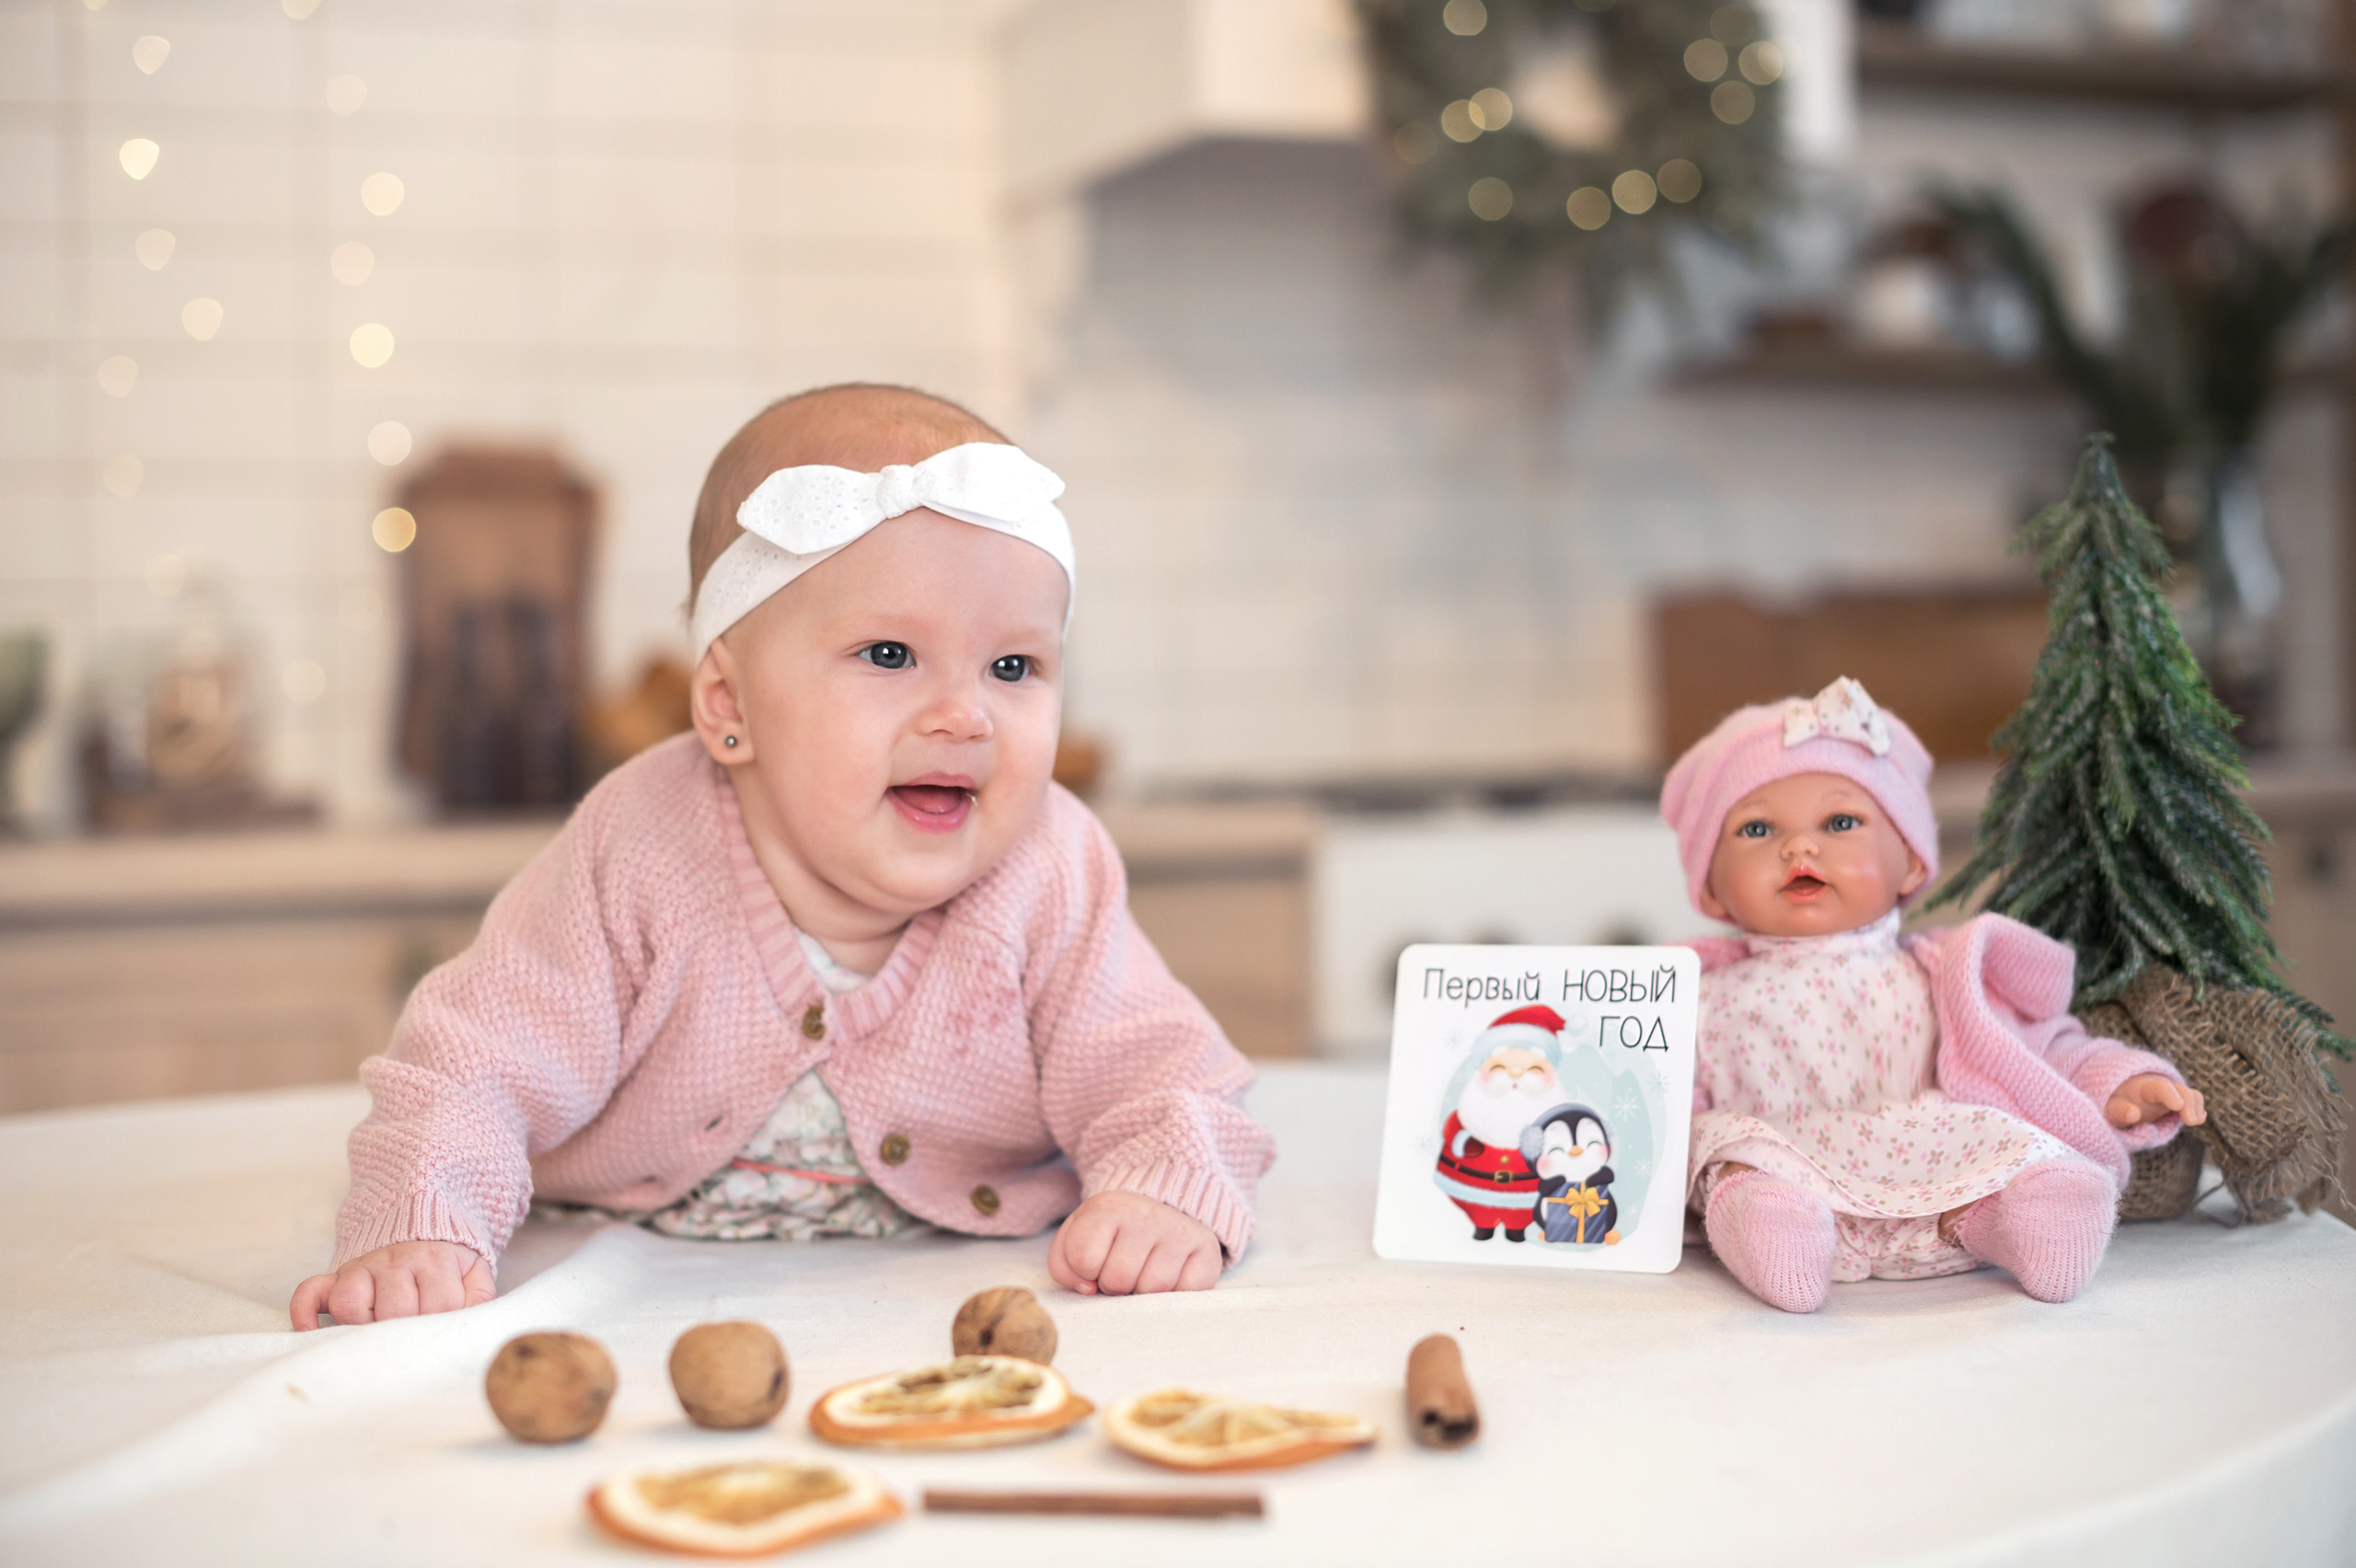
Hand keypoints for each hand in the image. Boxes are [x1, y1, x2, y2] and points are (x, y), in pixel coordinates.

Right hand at [289, 1240, 493, 1329]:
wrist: (422, 1224)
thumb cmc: (448, 1263)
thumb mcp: (475, 1274)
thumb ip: (480, 1300)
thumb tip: (470, 1331)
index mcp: (436, 1262)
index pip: (440, 1306)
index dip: (442, 1327)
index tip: (442, 1337)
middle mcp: (396, 1262)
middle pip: (394, 1311)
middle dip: (404, 1333)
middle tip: (411, 1340)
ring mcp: (362, 1267)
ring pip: (349, 1304)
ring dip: (360, 1327)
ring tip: (376, 1333)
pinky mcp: (336, 1274)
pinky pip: (310, 1291)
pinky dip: (305, 1312)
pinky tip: (311, 1330)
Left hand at [1046, 1191, 1221, 1296]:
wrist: (1166, 1210)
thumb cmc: (1113, 1235)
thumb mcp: (1077, 1239)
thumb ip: (1064, 1266)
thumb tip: (1088, 1290)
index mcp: (1108, 1207)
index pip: (1083, 1260)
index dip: (1085, 1272)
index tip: (1096, 1261)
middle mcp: (1147, 1214)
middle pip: (1117, 1280)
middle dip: (1114, 1285)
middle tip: (1124, 1268)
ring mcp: (1180, 1232)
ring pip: (1151, 1290)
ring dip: (1143, 1292)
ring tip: (1145, 1272)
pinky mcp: (1208, 1252)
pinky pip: (1184, 1294)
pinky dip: (1174, 1294)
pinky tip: (1171, 1275)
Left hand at [2105, 1074, 2206, 1129]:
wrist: (2124, 1093)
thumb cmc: (2118, 1102)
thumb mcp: (2113, 1108)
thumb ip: (2121, 1111)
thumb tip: (2134, 1113)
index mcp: (2144, 1088)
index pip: (2160, 1088)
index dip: (2170, 1095)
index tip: (2177, 1105)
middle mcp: (2162, 1087)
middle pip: (2182, 1090)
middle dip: (2189, 1104)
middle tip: (2191, 1122)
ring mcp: (2173, 1092)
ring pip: (2191, 1094)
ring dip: (2196, 1107)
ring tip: (2195, 1121)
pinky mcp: (2180, 1099)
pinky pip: (2194, 1099)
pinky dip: (2199, 1108)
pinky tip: (2198, 1119)